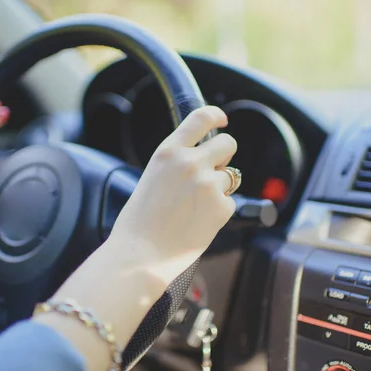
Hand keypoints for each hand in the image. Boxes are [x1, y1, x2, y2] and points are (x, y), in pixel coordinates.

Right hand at [108, 106, 237, 271]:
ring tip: (196, 206)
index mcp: (168, 152)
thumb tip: (201, 159)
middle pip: (228, 143)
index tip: (223, 121)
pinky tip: (198, 222)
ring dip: (220, 187)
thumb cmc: (139, 222)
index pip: (201, 117)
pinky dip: (219, 211)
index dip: (217, 116)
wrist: (140, 255)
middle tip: (215, 169)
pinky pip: (230, 202)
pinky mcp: (222, 207)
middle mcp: (191, 162)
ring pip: (231, 175)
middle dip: (225, 155)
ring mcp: (208, 184)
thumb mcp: (152, 178)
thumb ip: (175, 164)